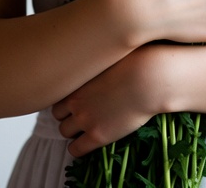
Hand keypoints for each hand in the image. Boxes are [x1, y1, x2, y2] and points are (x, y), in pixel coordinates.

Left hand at [52, 45, 177, 156]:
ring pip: (64, 131)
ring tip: (86, 127)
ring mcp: (84, 119)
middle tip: (82, 113)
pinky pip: (75, 150)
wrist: (148, 80)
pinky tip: (87, 143)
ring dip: (72, 131)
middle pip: (57, 114)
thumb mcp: (109, 56)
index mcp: (76, 80)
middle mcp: (75, 100)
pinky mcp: (96, 135)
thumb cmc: (135, 62)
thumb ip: (96, 62)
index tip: (76, 99)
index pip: (57, 93)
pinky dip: (78, 148)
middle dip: (68, 114)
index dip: (66, 98)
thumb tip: (96, 58)